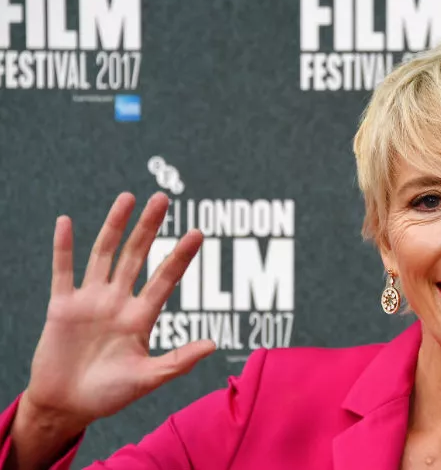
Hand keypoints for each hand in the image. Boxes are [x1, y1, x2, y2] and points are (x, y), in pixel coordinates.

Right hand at [22, 192, 214, 425]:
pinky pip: (63, 271)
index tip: (198, 232)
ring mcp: (90, 301)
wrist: (66, 407)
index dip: (181, 256)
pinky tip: (66, 222)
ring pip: (104, 254)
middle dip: (149, 228)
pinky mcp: (62, 306)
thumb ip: (178, 361)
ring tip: (128, 197)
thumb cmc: (109, 395)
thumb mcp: (147, 379)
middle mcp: (118, 301)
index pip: (166, 278)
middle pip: (137, 256)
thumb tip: (214, 344)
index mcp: (141, 317)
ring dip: (114, 226)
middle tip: (163, 198)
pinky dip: (63, 247)